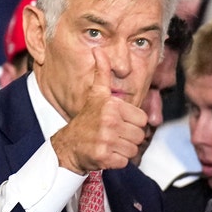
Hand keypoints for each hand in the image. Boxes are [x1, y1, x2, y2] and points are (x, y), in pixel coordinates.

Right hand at [51, 49, 147, 172]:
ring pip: (133, 149)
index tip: (119, 123)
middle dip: (129, 138)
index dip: (132, 123)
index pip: (142, 119)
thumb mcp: (96, 94)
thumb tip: (98, 50)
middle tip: (114, 135)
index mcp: (112, 106)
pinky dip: (117, 161)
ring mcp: (106, 140)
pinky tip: (106, 154)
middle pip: (139, 135)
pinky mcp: (104, 157)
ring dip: (124, 150)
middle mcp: (110, 122)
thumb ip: (102, 72)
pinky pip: (124, 161)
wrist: (69, 144)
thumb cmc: (86, 119)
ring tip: (110, 144)